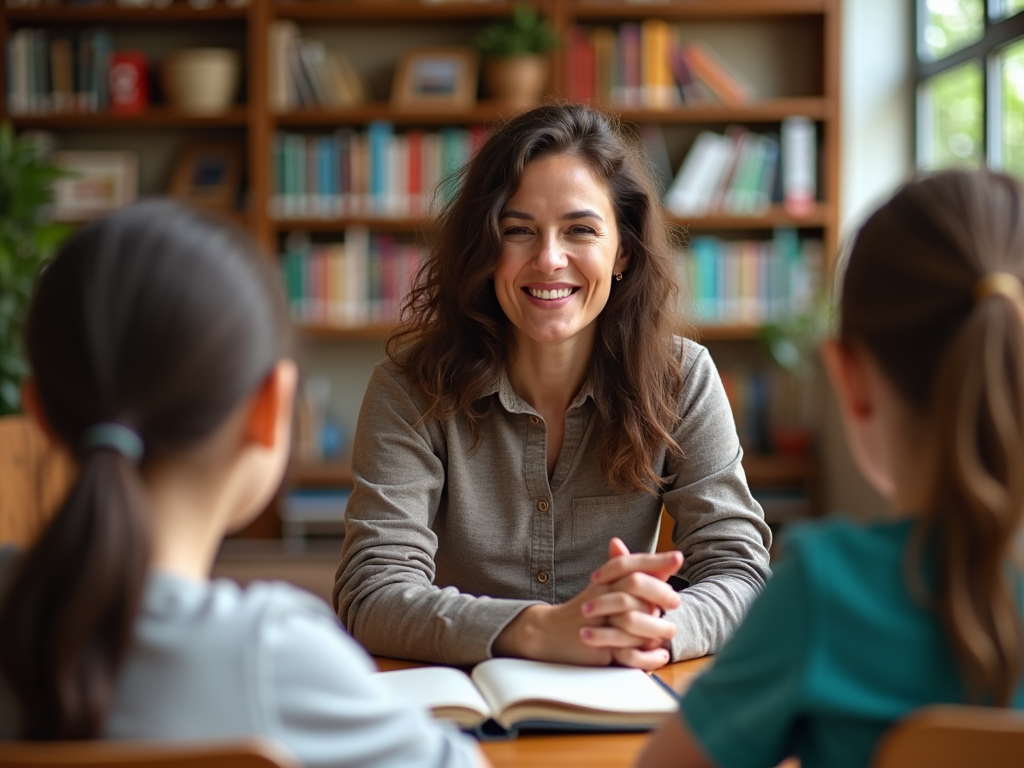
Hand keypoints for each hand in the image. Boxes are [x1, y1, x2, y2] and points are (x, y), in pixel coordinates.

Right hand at [492, 539, 682, 669]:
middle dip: (659, 593)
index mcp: (604, 580)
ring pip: (631, 618)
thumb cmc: (584, 610)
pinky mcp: (598, 646)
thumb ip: (637, 575)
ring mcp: (598, 621)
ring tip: (670, 631)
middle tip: (674, 602)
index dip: (654, 560)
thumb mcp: (606, 587)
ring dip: (655, 627)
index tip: (677, 558)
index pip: (631, 564)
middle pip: (633, 585)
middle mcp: (601, 596)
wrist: (549, 633)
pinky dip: (647, 656)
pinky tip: (660, 655)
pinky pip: (627, 652)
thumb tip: (670, 559)